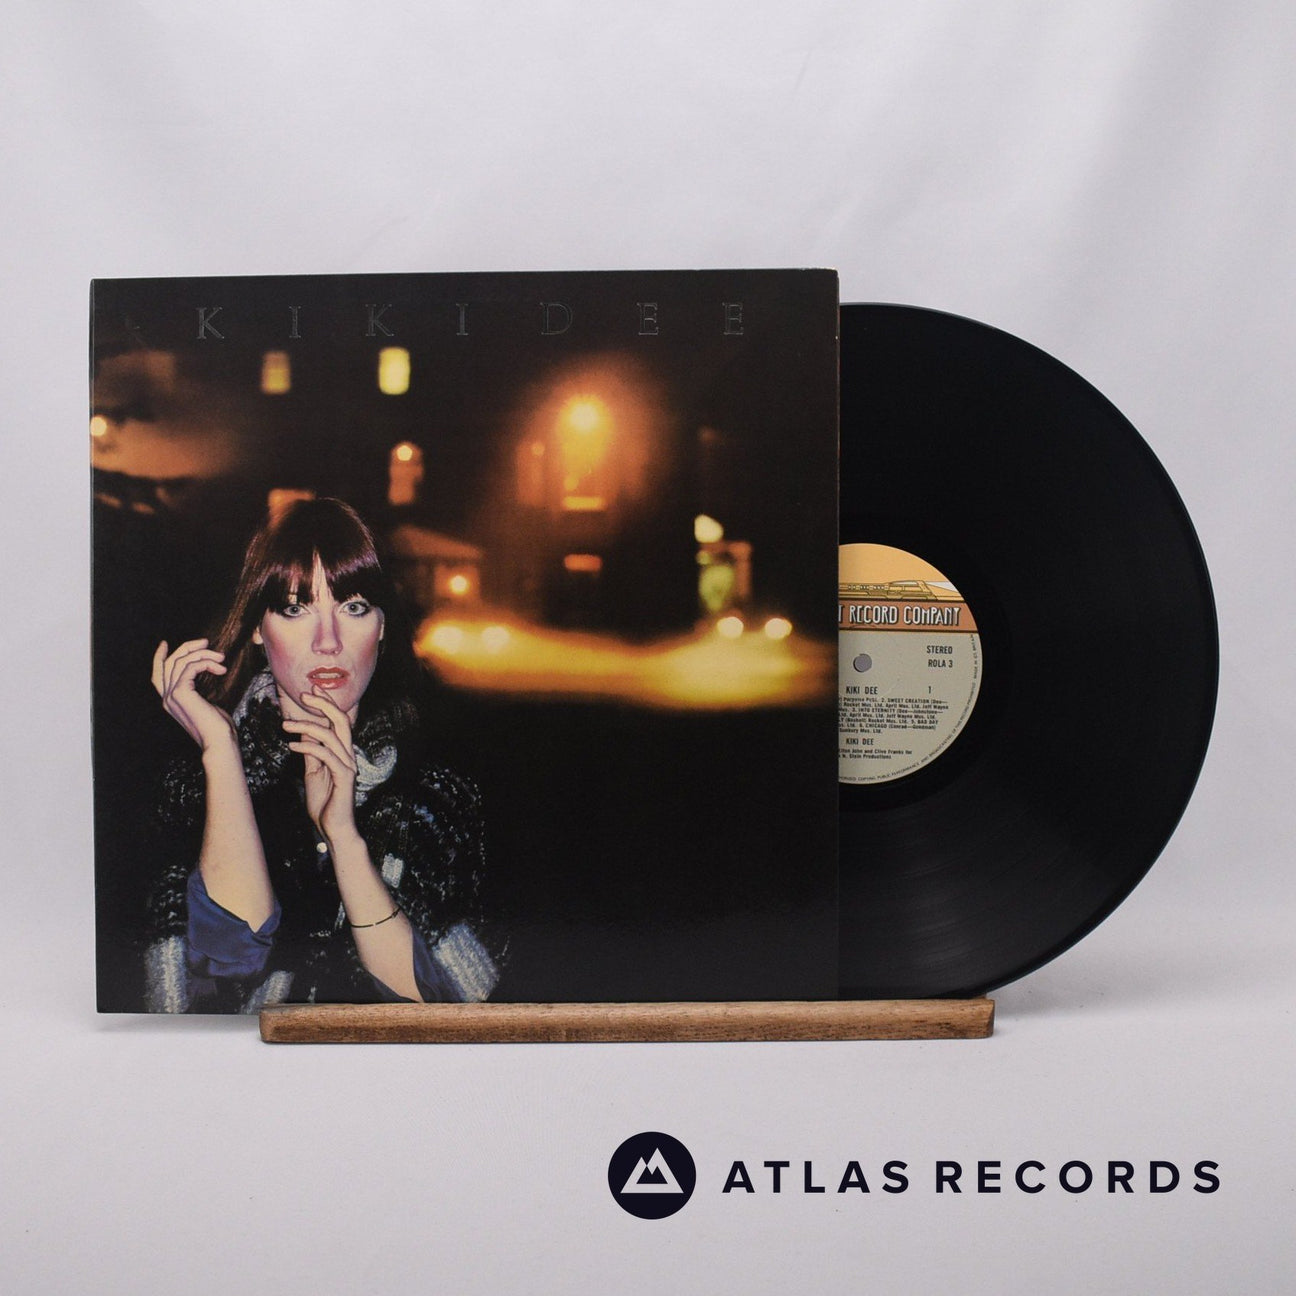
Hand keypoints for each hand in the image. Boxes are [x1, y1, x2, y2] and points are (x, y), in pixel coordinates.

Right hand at [151, 639, 235, 751]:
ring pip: (181, 661)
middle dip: (188, 648)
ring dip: (203, 654)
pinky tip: (220, 668)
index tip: (165, 643)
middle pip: (170, 663)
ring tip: (221, 658)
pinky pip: (191, 667)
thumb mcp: (206, 703)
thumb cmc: (218, 726)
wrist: (219, 741)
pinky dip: (206, 663)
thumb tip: (208, 671)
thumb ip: (199, 690)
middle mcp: (167, 698)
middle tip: (206, 642)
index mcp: (170, 701)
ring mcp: (172, 695)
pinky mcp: (181, 693)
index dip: (159, 658)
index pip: (157, 675)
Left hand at [283, 687, 358, 844]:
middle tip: (304, 693)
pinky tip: (291, 746)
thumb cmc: (325, 802)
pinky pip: (326, 755)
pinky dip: (308, 747)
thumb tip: (304, 734)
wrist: (334, 828)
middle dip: (323, 704)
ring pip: (330, 735)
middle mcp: (348, 755)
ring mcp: (348, 765)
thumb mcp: (313, 773)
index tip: (311, 689)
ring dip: (306, 726)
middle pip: (341, 721)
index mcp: (342, 752)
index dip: (326, 703)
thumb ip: (312, 753)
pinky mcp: (344, 777)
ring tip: (285, 725)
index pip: (337, 722)